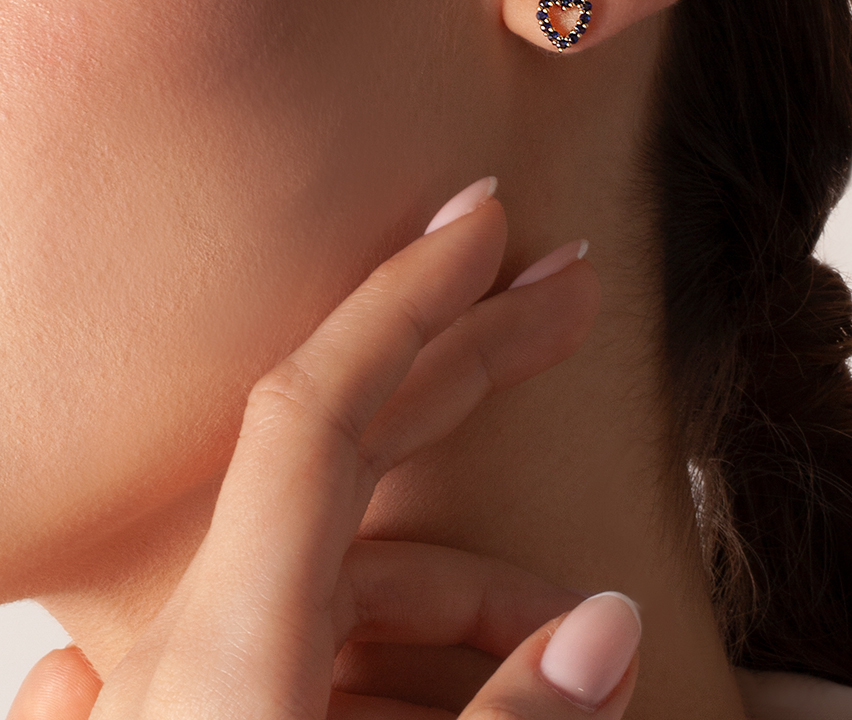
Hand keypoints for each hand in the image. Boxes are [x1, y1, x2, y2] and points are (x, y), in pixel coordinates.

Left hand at [9, 177, 640, 718]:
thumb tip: (611, 624)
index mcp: (227, 649)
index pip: (318, 410)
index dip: (406, 298)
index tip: (484, 218)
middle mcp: (202, 637)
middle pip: (355, 444)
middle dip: (475, 360)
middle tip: (575, 294)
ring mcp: (210, 672)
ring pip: (365, 563)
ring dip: (478, 577)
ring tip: (578, 633)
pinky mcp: (230, 705)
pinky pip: (338, 630)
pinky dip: (421, 637)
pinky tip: (490, 676)